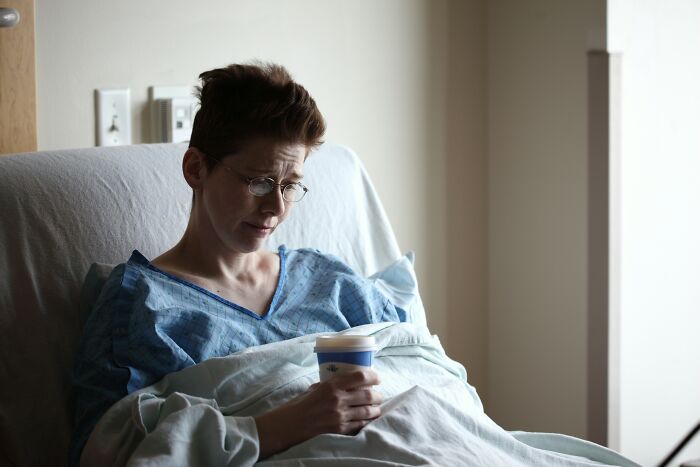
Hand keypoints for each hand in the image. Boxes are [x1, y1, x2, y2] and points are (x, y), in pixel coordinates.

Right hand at [255, 368, 382, 458]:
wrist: (290, 424)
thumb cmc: (300, 404)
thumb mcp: (316, 388)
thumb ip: (331, 385)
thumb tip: (346, 382)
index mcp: (332, 385)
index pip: (360, 377)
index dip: (373, 376)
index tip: (377, 378)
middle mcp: (338, 399)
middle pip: (368, 395)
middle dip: (377, 395)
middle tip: (379, 395)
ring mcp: (340, 415)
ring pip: (367, 411)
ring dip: (375, 409)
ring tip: (376, 408)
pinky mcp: (339, 429)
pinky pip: (360, 425)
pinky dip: (367, 422)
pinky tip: (368, 420)